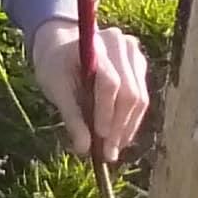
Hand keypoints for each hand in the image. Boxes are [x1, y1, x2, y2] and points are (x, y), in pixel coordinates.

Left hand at [29, 15, 151, 159]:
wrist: (63, 47)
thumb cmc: (56, 67)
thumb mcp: (56, 89)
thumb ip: (71, 116)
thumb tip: (84, 149)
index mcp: (93, 44)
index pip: (109, 82)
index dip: (106, 112)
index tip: (101, 138)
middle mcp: (119, 44)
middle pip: (129, 92)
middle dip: (119, 126)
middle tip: (109, 153)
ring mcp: (133, 54)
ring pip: (139, 98)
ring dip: (128, 127)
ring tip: (114, 149)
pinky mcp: (139, 65)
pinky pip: (141, 97)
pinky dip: (131, 119)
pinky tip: (119, 136)